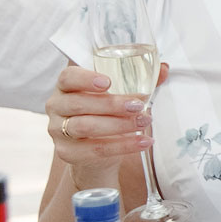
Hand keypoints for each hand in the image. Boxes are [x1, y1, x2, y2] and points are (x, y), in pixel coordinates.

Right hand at [46, 63, 166, 172]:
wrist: (97, 148)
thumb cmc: (107, 112)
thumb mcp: (121, 94)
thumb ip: (141, 80)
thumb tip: (164, 69)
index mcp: (67, 86)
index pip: (68, 77)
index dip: (85, 79)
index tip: (107, 82)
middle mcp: (56, 106)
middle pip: (79, 103)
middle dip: (112, 104)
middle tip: (140, 105)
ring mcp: (57, 130)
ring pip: (85, 127)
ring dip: (119, 124)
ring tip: (145, 122)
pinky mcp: (67, 152)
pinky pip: (95, 149)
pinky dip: (123, 146)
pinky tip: (143, 141)